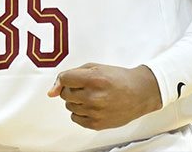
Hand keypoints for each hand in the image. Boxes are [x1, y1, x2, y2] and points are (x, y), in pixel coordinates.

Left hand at [47, 63, 161, 129]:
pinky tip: (94, 106)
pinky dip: (81, 112)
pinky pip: (75, 118)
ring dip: (77, 100)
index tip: (74, 78)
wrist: (140, 93)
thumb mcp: (97, 67)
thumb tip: (51, 92)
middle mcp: (94, 97)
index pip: (65, 79)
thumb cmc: (119, 79)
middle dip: (73, 89)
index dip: (67, 78)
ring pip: (69, 106)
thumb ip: (72, 74)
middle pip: (65, 94)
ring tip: (94, 96)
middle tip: (88, 86)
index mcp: (95, 79)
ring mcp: (95, 112)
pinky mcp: (96, 124)